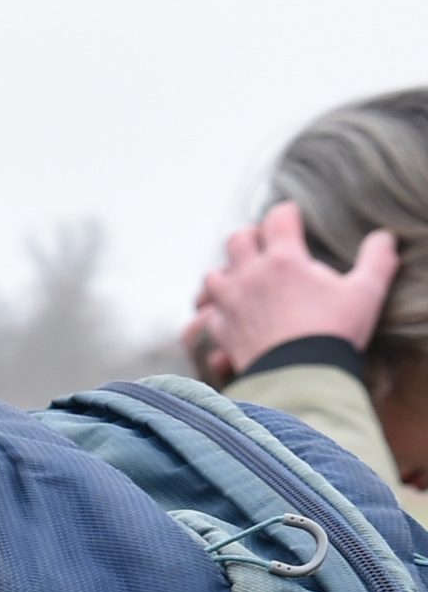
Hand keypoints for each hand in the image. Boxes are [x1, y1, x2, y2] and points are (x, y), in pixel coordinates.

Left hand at [189, 201, 397, 380]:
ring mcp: (231, 305)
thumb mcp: (366, 293)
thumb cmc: (335, 332)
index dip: (288, 214)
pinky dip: (215, 317)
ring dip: (227, 276)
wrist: (302, 378)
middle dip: (251, 238)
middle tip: (266, 246)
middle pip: (236, 240)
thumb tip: (384, 238)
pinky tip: (230, 320)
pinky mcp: (221, 333)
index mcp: (284, 260)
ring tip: (244, 282)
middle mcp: (250, 277)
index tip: (294, 217)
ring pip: (213, 277)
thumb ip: (377, 260)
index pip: (278, 218)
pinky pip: (207, 319)